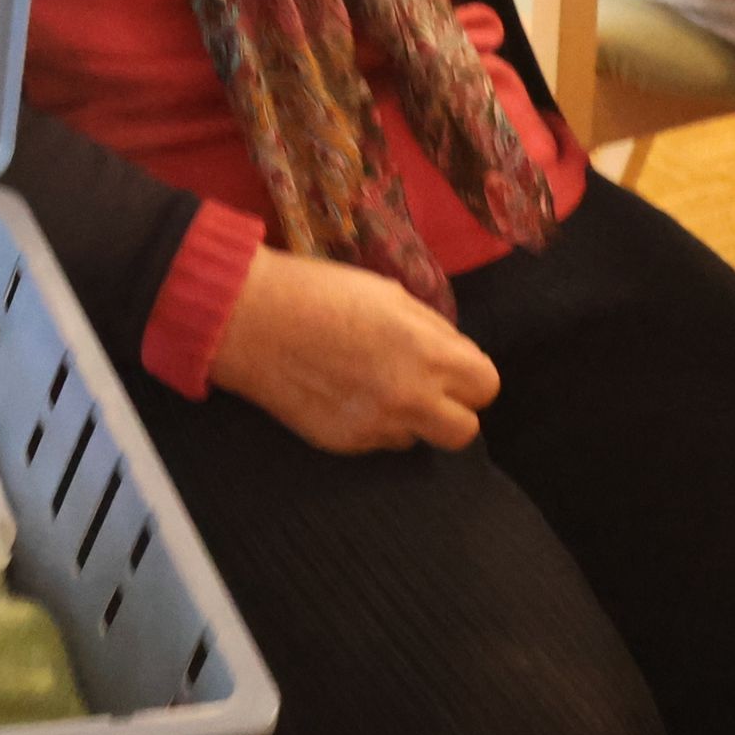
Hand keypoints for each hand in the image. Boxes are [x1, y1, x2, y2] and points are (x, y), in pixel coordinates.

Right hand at [206, 249, 499, 451]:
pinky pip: (377, 442)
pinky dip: (370, 423)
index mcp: (428, 352)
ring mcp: (375, 426)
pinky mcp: (343, 443)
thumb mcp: (390, 294)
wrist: (248, 318)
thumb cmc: (319, 291)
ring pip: (417, 439)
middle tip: (425, 387)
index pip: (486, 386)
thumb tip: (452, 354)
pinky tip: (343, 393)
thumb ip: (432, 330)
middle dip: (451, 409)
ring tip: (374, 386)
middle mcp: (409, 397)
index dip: (469, 374)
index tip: (448, 365)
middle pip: (465, 430)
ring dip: (408, 418)